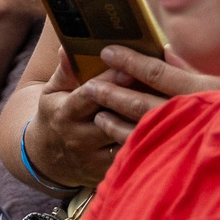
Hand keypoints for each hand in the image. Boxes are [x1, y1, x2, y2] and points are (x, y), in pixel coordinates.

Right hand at [27, 47, 219, 187]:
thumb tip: (67, 48)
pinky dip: (150, 143)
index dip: (110, 82)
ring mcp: (95, 158)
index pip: (89, 96)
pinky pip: (133, 157)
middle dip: (135, 102)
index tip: (129, 68)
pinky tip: (169, 129)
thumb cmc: (57, 115)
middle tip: (158, 86)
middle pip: (112, 119)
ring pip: (126, 140)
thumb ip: (65, 71)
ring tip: (170, 107)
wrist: (49, 157)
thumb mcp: (54, 91)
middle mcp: (79, 137)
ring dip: (147, 124)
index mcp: (65, 113)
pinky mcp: (108, 171)